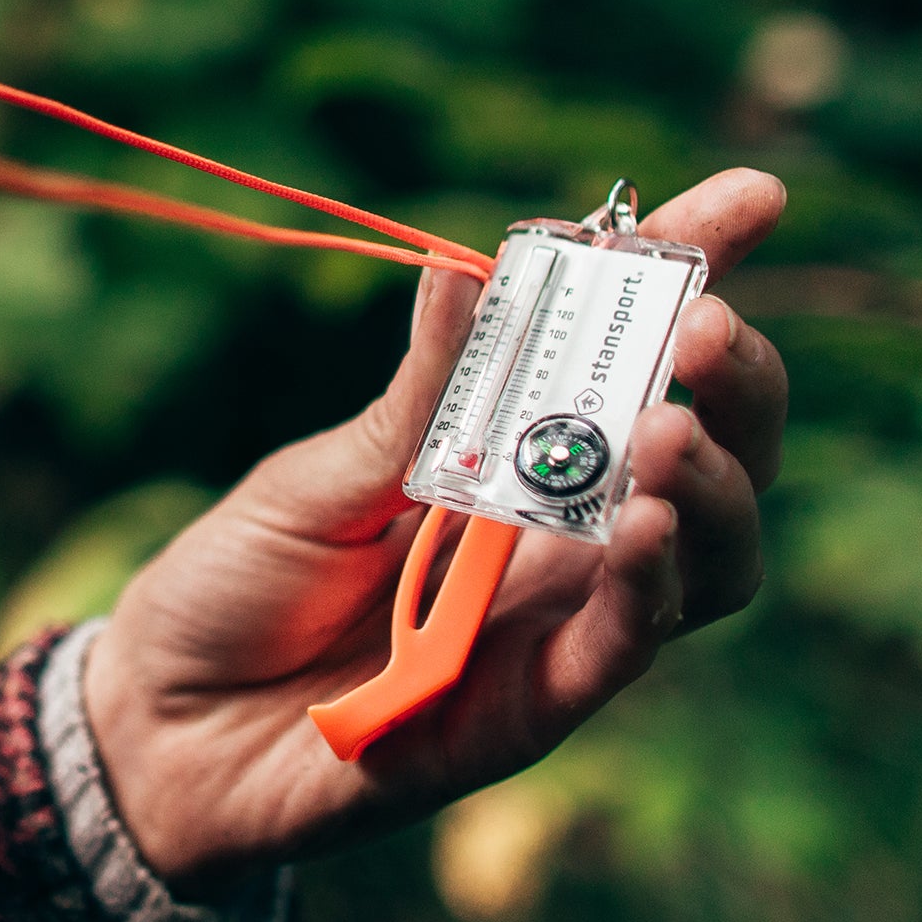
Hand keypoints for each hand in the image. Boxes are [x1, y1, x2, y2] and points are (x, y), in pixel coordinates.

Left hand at [82, 169, 788, 892]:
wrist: (169, 722)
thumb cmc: (247, 584)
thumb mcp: (324, 474)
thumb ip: (417, 398)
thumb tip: (466, 267)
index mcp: (521, 448)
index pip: (634, 349)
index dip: (696, 272)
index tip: (752, 199)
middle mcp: (568, 532)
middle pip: (718, 451)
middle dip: (734, 381)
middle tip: (704, 333)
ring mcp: (563, 621)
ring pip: (709, 555)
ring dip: (711, 485)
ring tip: (671, 435)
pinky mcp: (534, 707)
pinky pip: (623, 646)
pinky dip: (650, 587)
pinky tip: (646, 529)